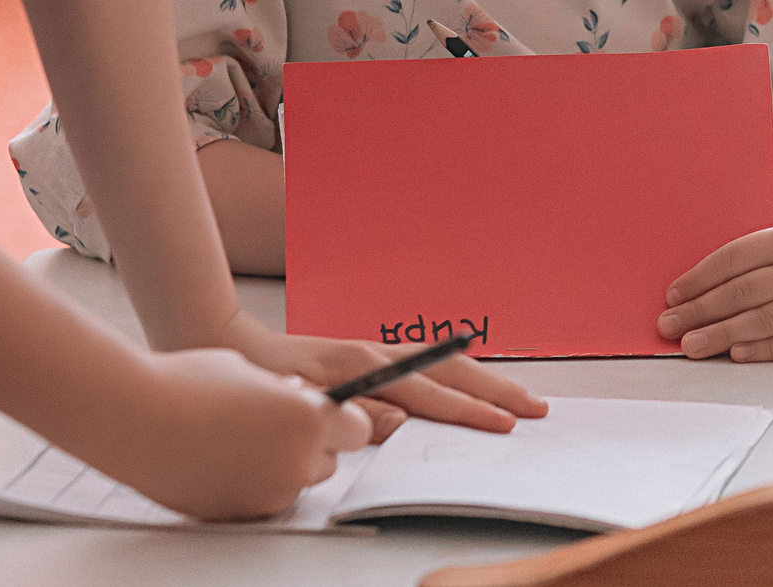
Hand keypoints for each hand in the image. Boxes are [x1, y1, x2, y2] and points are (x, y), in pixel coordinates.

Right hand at [114, 347, 371, 520]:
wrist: (133, 416)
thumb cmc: (190, 383)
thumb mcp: (255, 372)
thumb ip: (289, 394)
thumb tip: (301, 404)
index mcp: (309, 418)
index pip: (358, 429)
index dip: (340, 419)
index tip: (324, 412)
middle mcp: (296, 461)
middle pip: (331, 460)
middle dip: (312, 444)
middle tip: (274, 423)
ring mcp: (268, 494)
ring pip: (298, 483)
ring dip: (284, 465)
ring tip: (241, 439)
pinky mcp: (238, 514)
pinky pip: (264, 499)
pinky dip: (253, 483)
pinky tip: (221, 459)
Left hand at [217, 310, 544, 440]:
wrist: (237, 349)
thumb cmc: (267, 382)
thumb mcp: (304, 404)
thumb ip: (353, 415)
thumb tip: (401, 422)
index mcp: (365, 365)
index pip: (431, 395)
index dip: (470, 412)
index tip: (503, 425)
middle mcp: (378, 351)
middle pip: (451, 371)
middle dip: (496, 390)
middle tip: (535, 408)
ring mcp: (377, 348)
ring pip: (444, 364)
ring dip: (485, 380)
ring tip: (518, 396)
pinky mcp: (372, 352)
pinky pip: (427, 364)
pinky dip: (459, 374)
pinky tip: (474, 383)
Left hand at [659, 208, 772, 362]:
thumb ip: (769, 253)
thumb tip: (713, 283)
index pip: (737, 258)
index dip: (700, 278)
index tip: (672, 295)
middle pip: (745, 291)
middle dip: (701, 309)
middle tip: (667, 326)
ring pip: (767, 319)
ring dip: (724, 334)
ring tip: (692, 344)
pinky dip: (767, 349)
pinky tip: (739, 354)